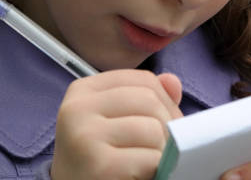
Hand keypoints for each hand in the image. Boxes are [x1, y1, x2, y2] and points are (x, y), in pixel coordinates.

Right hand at [50, 70, 182, 179]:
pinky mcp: (99, 165)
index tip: (163, 123)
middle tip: (160, 147)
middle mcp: (78, 108)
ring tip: (146, 161)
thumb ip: (145, 98)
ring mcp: (86, 136)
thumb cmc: (98, 156)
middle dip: (167, 126)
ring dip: (160, 150)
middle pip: (150, 101)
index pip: (144, 80)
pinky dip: (155, 170)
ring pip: (153, 129)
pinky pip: (150, 159)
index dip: (166, 101)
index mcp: (83, 90)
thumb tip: (173, 81)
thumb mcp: (116, 120)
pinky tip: (138, 175)